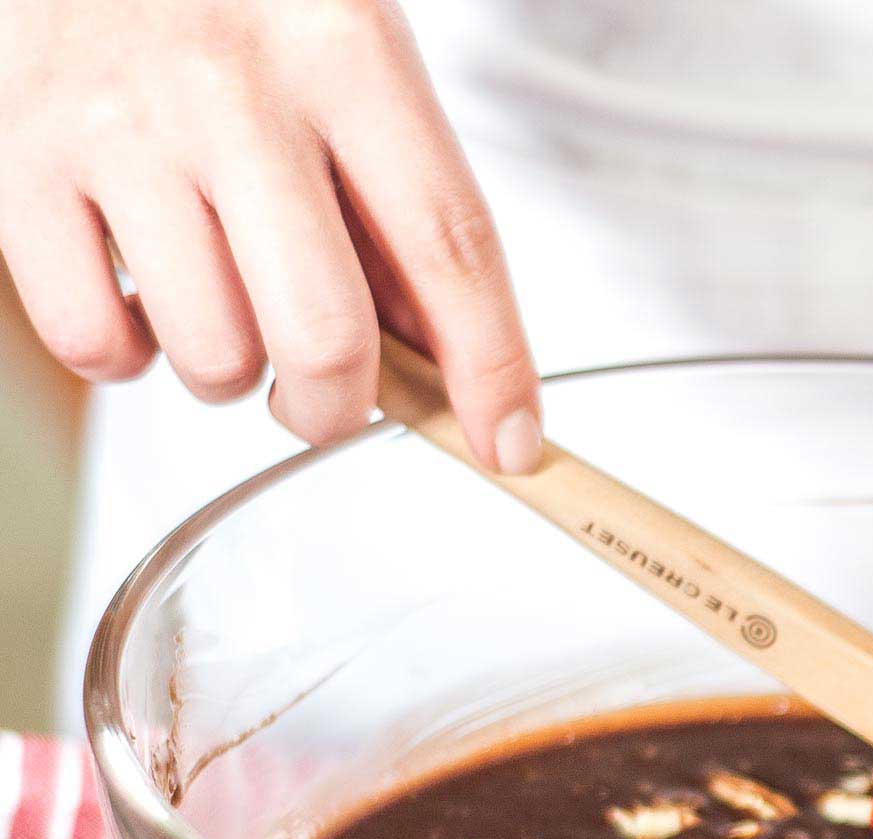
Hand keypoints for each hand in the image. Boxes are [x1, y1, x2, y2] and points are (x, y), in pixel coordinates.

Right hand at [0, 0, 539, 469]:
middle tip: (329, 398)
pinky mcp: (20, 161)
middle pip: (325, 334)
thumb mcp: (352, 63)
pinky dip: (130, 355)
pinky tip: (147, 294)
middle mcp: (232, 87)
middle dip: (339, 407)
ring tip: (225, 304)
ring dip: (234, 374)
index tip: (509, 444)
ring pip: (212, 355)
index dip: (491, 369)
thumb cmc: (237, 1)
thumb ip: (399, 205)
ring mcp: (118, 125)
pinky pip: (93, 342)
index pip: (452, 246)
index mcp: (346, 51)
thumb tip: (446, 368)